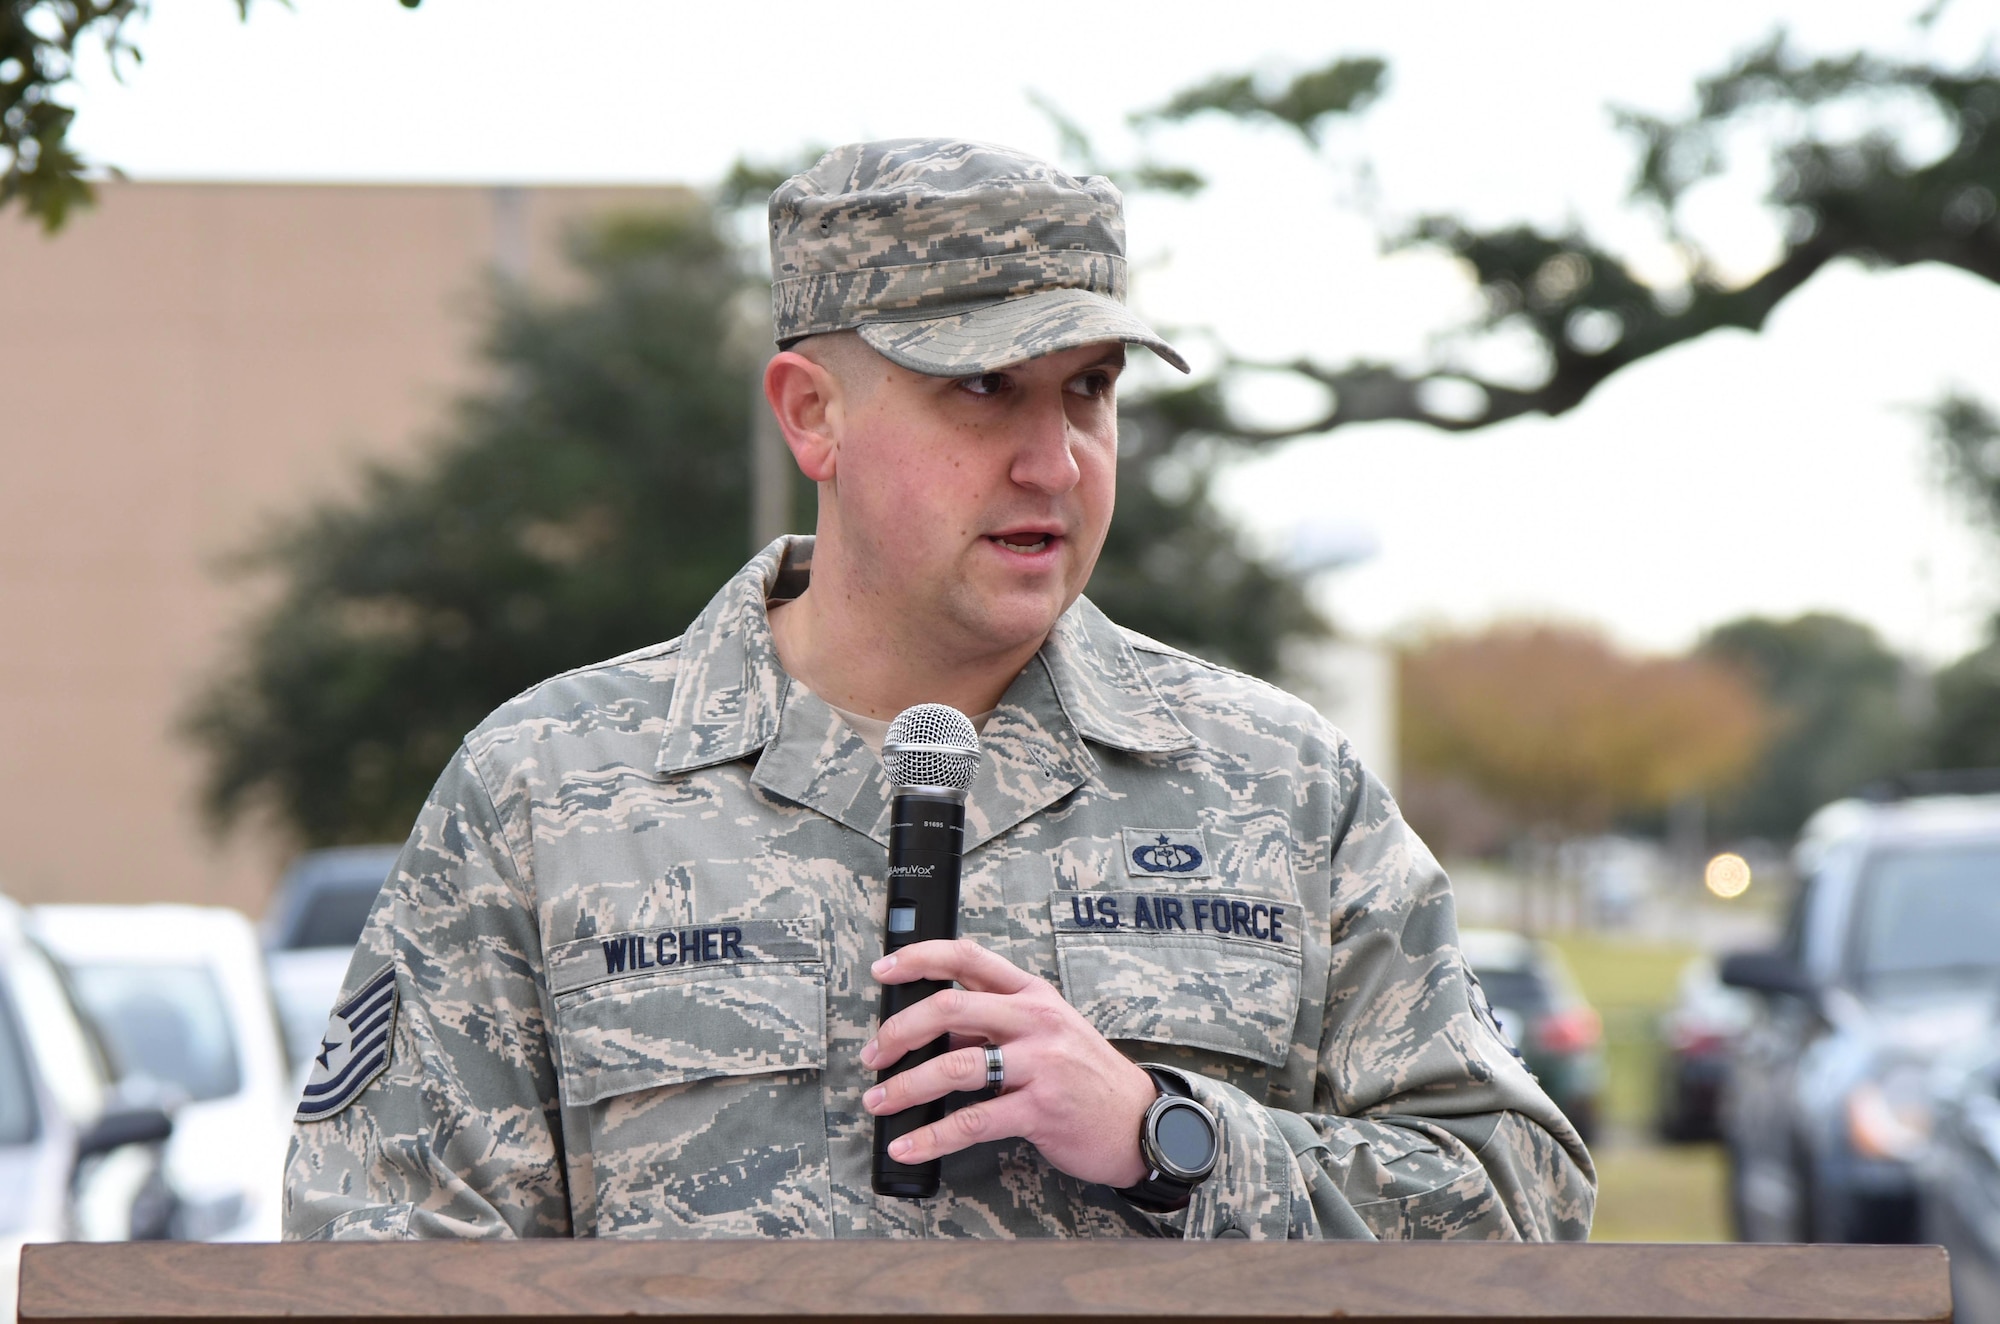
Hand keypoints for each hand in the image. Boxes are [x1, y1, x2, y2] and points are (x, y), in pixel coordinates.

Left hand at [859, 938, 1156, 1188]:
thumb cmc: (1085, 1074)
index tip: (884, 970)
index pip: (969, 958)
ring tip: (880, 1101)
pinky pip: (973, 1122)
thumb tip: (933, 1033)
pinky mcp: (1041, 1110)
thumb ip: (994, 1025)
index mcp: (1033, 994)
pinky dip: (932, 1136)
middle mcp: (1036, 1021)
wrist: (1138, 1120)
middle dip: (899, 1032)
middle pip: (951, 1008)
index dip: (920, 958)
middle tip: (874, 1055)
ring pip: (956, 1066)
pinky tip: (910, 1144)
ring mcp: (1041, 1064)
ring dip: (906, 1086)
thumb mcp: (1047, 1031)